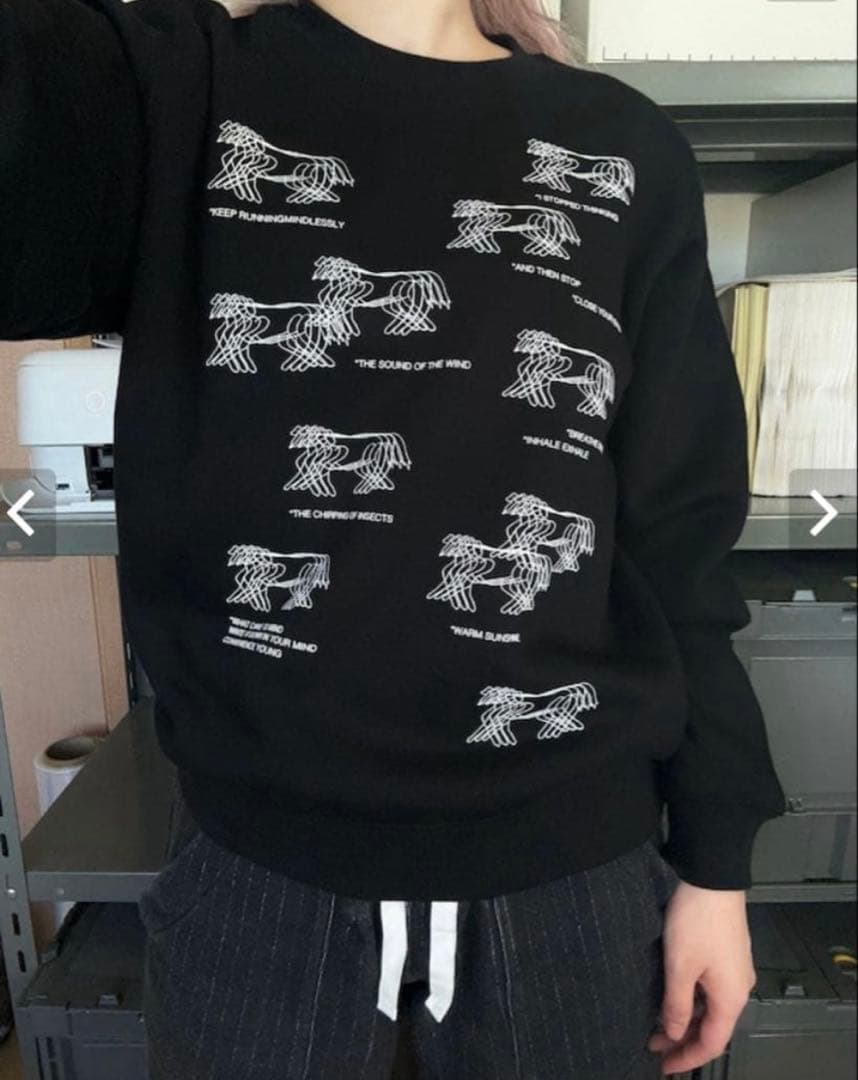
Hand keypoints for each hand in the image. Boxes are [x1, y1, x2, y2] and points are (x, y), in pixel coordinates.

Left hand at [648, 880, 755, 1074]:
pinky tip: (674, 995)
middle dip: (683, 1038)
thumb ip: (677, 1004)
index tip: (664, 1066)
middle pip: (712, 1026)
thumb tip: (673, 1033)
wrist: (713, 877)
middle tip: (653, 1045)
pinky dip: (693, 998)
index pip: (711, 1043)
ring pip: (711, 1006)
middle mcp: (738, 988)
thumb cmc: (697, 920)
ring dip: (686, 1017)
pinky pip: (711, 987)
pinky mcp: (728, 952)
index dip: (687, 1058)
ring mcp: (735, 968)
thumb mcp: (679, 966)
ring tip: (657, 1022)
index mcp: (731, 998)